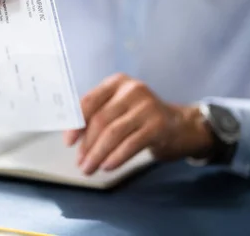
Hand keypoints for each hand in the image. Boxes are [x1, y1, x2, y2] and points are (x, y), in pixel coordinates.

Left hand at [63, 73, 213, 174]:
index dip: (76, 123)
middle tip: (80, 163)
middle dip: (87, 145)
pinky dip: (116, 157)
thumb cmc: (141, 117)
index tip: (68, 142)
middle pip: (101, 120)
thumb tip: (72, 136)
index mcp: (117, 82)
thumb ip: (98, 114)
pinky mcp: (158, 125)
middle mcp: (132, 90)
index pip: (89, 101)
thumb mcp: (120, 106)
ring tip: (90, 168)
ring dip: (98, 154)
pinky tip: (107, 166)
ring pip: (113, 134)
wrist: (181, 125)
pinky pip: (130, 144)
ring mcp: (147, 106)